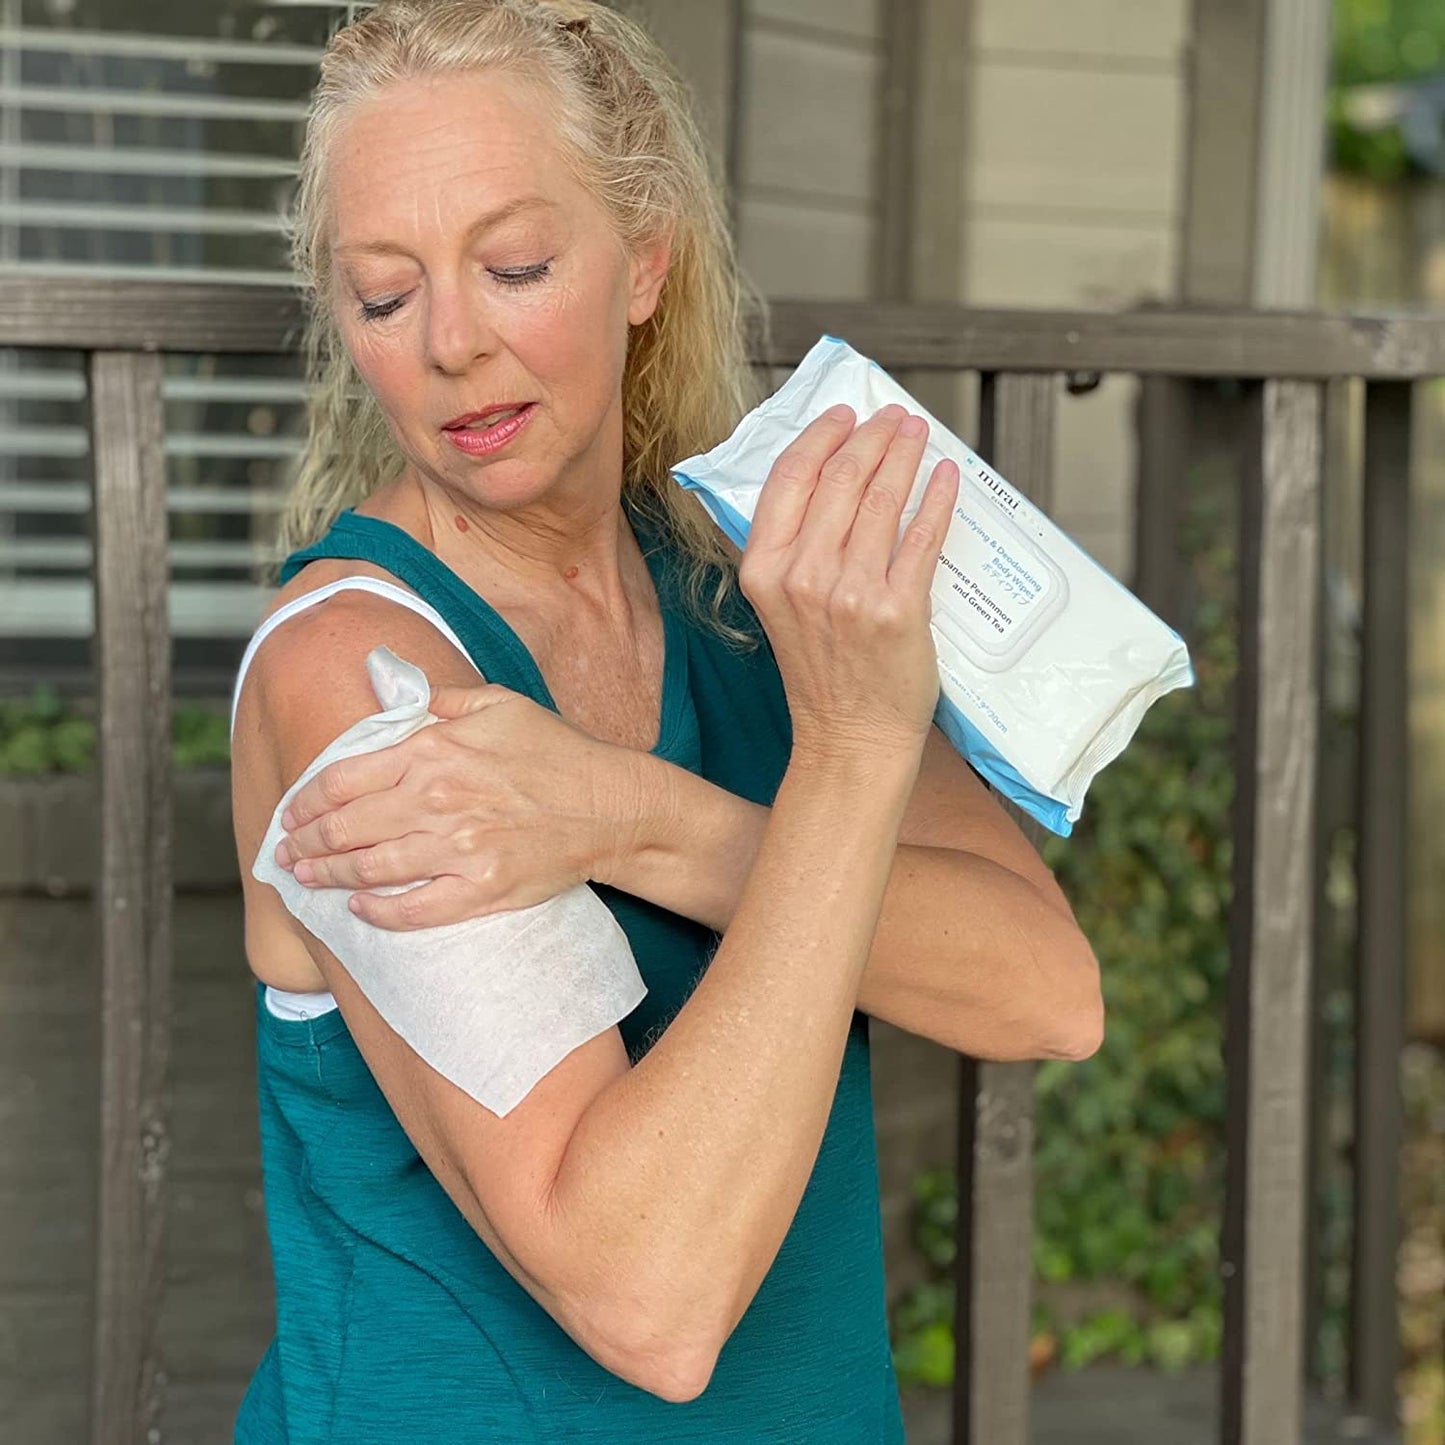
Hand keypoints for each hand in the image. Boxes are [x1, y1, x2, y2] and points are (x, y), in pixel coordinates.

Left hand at [272, 685, 644, 928]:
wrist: (611, 807)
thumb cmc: (557, 752)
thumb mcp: (500, 704)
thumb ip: (440, 700)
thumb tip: (392, 691)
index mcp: (434, 750)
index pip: (343, 778)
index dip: (305, 800)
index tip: (291, 813)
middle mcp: (436, 800)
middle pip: (344, 828)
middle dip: (304, 844)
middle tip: (286, 855)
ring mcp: (457, 850)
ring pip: (368, 871)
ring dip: (327, 879)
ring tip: (307, 881)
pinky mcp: (479, 891)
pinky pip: (412, 909)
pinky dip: (377, 913)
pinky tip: (359, 910)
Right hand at [738, 403, 958, 762]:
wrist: (849, 737)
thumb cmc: (822, 672)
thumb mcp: (780, 606)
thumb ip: (793, 548)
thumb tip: (832, 480)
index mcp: (764, 570)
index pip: (789, 478)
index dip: (821, 436)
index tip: (845, 415)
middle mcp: (802, 577)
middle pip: (840, 478)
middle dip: (873, 436)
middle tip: (894, 418)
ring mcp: (850, 593)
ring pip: (882, 499)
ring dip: (905, 455)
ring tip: (918, 435)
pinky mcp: (898, 609)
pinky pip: (923, 536)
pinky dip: (937, 499)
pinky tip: (945, 478)